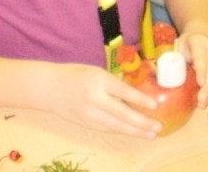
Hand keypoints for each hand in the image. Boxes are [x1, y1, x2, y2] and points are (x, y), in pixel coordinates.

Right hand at [42, 64, 161, 138]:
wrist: (49, 88)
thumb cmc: (76, 75)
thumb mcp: (96, 72)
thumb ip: (113, 83)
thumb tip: (135, 95)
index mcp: (98, 81)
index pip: (122, 91)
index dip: (139, 99)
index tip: (154, 105)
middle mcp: (94, 99)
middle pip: (121, 114)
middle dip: (141, 122)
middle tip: (158, 127)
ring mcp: (89, 114)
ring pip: (115, 126)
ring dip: (135, 131)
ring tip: (151, 135)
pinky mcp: (86, 124)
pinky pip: (107, 128)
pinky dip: (122, 131)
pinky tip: (134, 133)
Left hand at [177, 33, 207, 107]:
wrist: (201, 36)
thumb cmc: (186, 45)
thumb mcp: (177, 47)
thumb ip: (173, 59)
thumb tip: (161, 77)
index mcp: (198, 42)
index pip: (201, 57)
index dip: (201, 70)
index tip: (200, 83)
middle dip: (207, 86)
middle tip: (201, 101)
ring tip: (203, 104)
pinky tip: (207, 99)